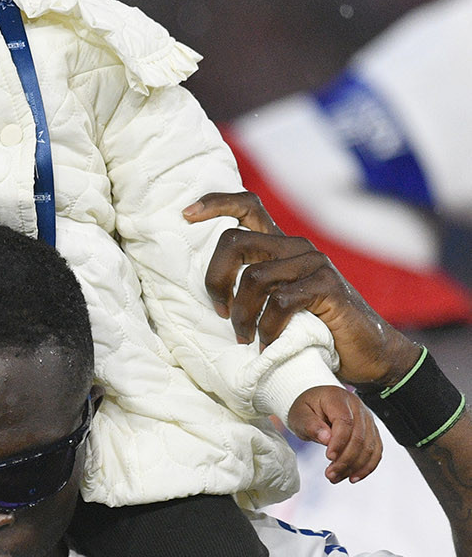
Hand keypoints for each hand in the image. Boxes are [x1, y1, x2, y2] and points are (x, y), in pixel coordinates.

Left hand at [183, 192, 420, 386]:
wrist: (370, 353)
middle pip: (235, 241)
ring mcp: (314, 264)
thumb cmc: (317, 331)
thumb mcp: (280, 304)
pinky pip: (280, 302)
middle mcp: (297, 247)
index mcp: (282, 247)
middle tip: (219, 312)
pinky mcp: (327, 287)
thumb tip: (212, 296)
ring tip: (245, 338)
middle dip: (215, 278)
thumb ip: (255, 290)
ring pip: (254, 277)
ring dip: (241, 314)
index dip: (215, 204)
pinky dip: (267, 328)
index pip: (248, 206)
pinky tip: (267, 344)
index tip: (186, 214)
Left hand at [287, 385, 381, 482]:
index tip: (329, 457)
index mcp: (337, 398)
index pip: (345, 422)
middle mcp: (357, 407)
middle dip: (345, 460)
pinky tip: (353, 477)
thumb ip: (311, 425)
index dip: (339, 442)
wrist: (315, 403)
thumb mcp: (300, 415)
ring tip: (335, 477)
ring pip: (369, 446)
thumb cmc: (306, 408)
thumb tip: (326, 438)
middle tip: (329, 474)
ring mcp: (366, 419)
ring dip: (354, 466)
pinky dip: (366, 466)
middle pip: (359, 437)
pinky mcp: (371, 431)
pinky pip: (375, 450)